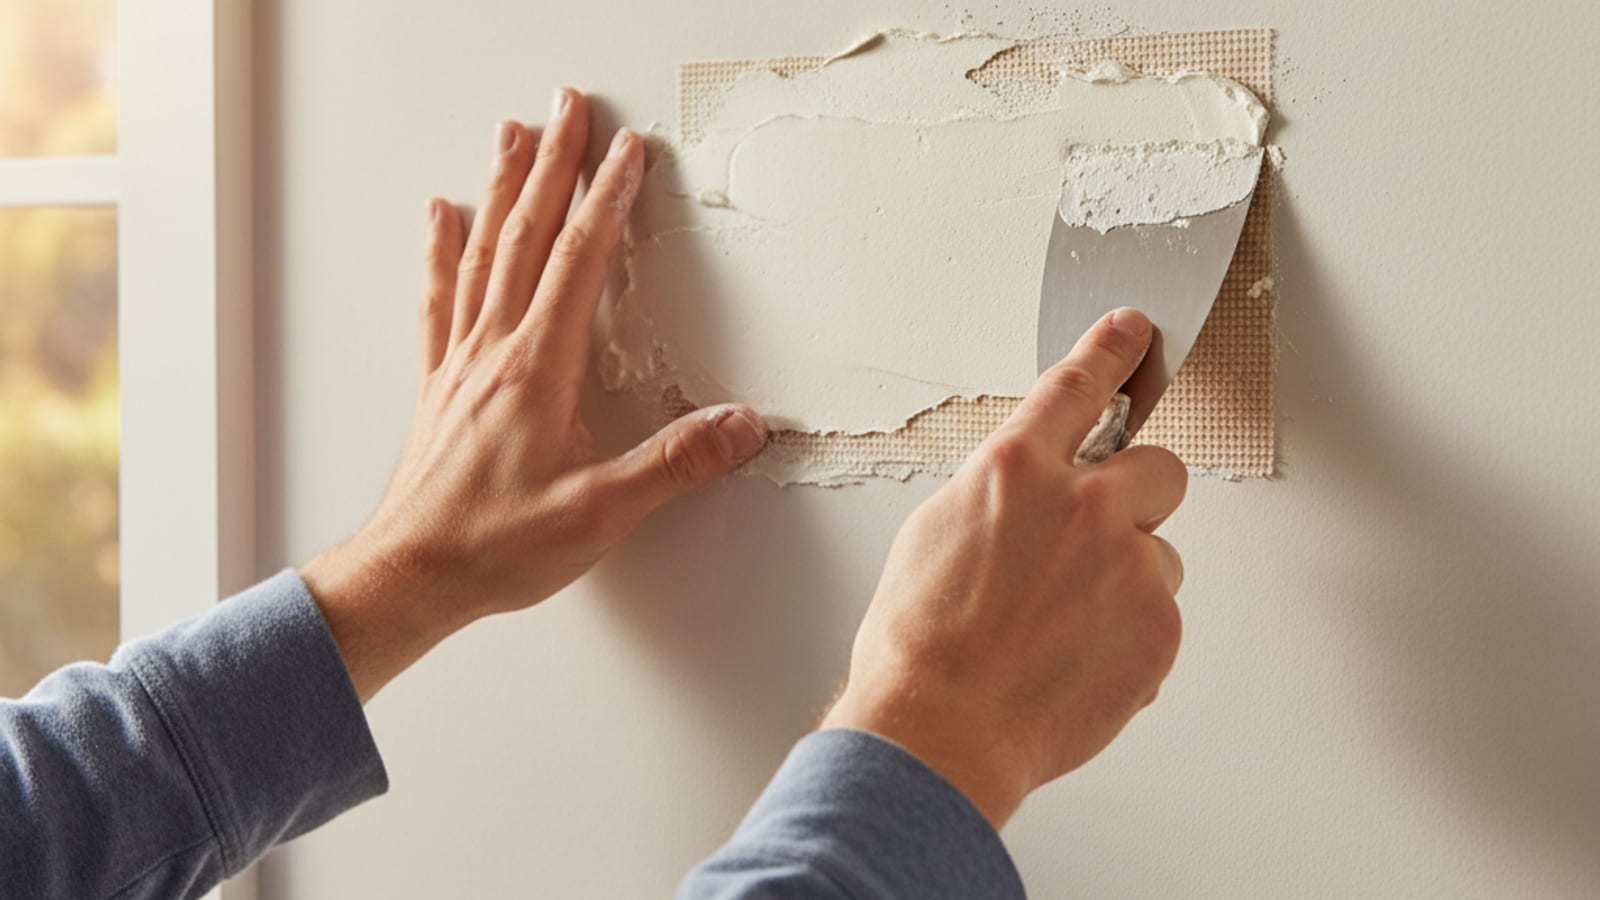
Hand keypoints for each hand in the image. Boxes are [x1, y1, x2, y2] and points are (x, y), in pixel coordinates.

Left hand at [301, 88, 768, 701]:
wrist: (410, 575)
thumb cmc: (493, 548)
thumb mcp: (600, 514)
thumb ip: (673, 465)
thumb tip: (741, 427)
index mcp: (538, 370)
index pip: (579, 262)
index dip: (606, 200)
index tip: (627, 152)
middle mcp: (494, 351)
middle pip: (526, 235)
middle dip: (552, 165)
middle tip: (567, 108)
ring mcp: (461, 363)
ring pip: (481, 252)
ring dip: (502, 189)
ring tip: (513, 136)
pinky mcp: (440, 385)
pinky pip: (441, 297)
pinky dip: (443, 249)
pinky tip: (441, 218)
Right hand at [821, 308, 1185, 827]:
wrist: (941, 729)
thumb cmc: (920, 644)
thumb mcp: (935, 533)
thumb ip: (1000, 495)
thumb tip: (1029, 495)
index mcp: (1017, 468)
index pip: (1079, 386)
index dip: (1112, 352)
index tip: (1135, 332)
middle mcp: (1084, 504)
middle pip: (1160, 466)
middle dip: (1136, 496)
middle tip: (1097, 540)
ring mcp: (1130, 564)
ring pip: (1159, 550)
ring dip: (1126, 577)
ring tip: (1064, 627)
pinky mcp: (1159, 625)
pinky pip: (1160, 612)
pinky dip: (1130, 633)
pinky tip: (1077, 659)